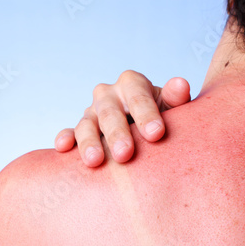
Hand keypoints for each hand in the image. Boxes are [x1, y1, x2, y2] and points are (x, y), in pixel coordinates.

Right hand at [54, 70, 190, 166]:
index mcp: (132, 84)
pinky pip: (70, 133)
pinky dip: (65, 138)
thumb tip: (181, 86)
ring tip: (95, 161)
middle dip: (117, 134)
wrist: (147, 132)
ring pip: (86, 124)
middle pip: (110, 112)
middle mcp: (108, 95)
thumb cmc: (162, 119)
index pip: (138, 96)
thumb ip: (175, 98)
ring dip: (89, 142)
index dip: (146, 114)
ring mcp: (92, 113)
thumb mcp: (172, 108)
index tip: (156, 134)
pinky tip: (63, 148)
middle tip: (125, 154)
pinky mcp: (80, 130)